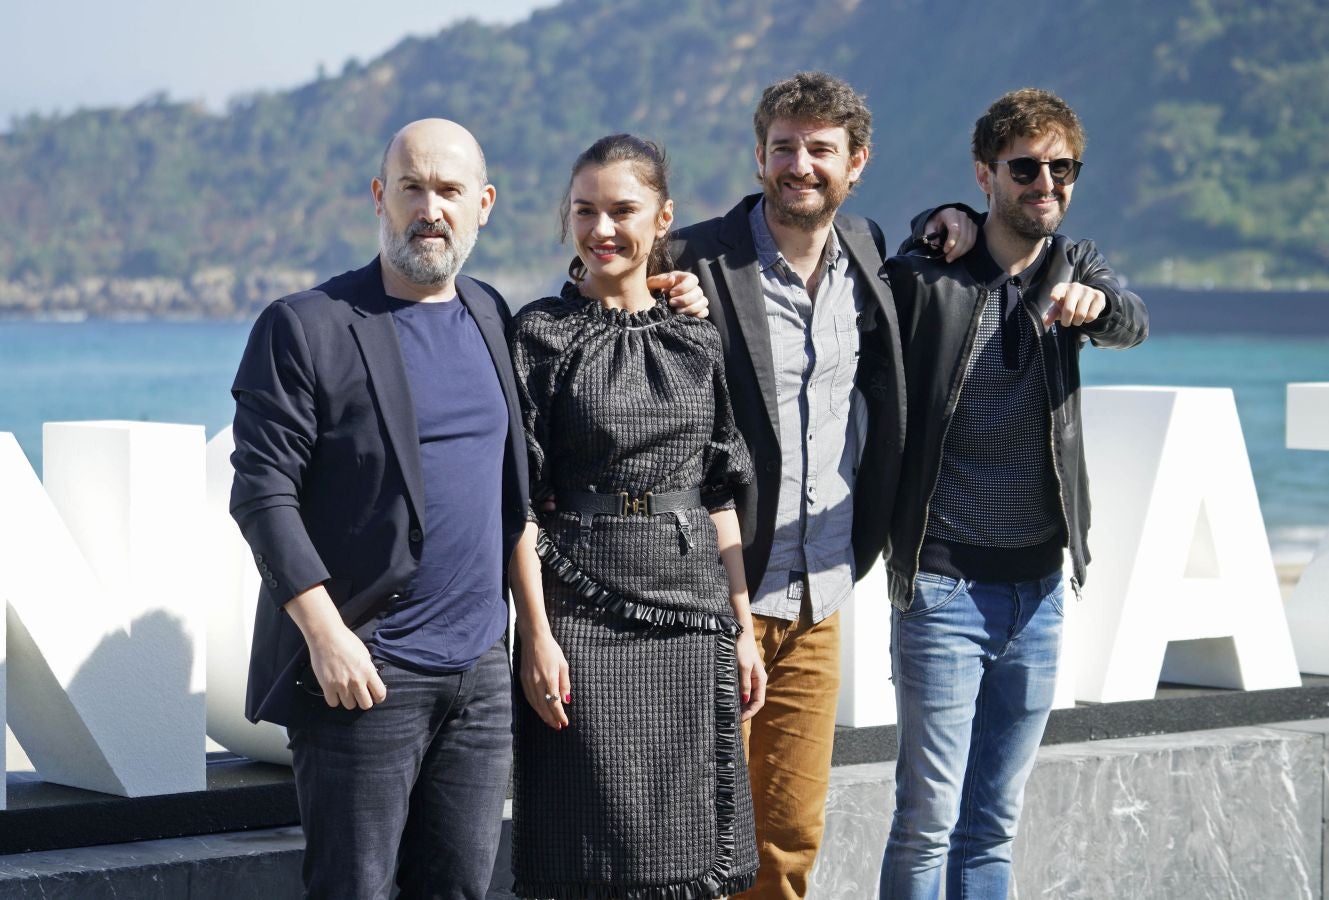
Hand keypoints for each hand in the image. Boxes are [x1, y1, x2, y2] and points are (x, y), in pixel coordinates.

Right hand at [284, 583, 386, 709]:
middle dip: (364, 701)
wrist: (326, 636)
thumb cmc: (347, 641)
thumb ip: (368, 668)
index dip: (378, 697)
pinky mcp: (327, 686)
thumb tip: (370, 680)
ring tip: (346, 691)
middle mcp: (357, 681)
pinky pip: (333, 703)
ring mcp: (341, 685)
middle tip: (359, 695)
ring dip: (349, 700)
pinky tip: (335, 691)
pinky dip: (334, 699)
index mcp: (368, 671)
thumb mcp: (364, 653)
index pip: (380, 694)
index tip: (374, 695)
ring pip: (349, 706)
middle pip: (365, 705)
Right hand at [520, 633, 570, 729]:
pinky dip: (535, 707)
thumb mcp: (563, 664)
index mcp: (549, 678)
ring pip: (535, 704)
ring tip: (550, 722)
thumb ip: (564, 683)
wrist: (533, 638)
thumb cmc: (551, 649)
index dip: (559, 715)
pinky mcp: (522, 679)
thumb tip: (566, 700)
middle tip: (558, 727)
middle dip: (551, 718)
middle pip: (544, 706)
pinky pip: (529, 698)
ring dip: (543, 715)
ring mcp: (528, 681)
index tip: (564, 723)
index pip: (554, 702)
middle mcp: (537, 682)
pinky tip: (540, 711)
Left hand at [649, 270, 708, 318]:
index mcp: (681, 279)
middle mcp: (690, 288)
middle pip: (699, 292)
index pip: (692, 279)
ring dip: (691, 308)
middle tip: (671, 303)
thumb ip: (659, 280)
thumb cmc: (650, 292)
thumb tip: (672, 279)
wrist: (648, 306)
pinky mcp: (695, 311)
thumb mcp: (651, 285)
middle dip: (685, 299)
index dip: (684, 287)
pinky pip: (704, 312)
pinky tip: (686, 316)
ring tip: (677, 312)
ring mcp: (694, 300)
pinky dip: (698, 315)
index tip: (671, 293)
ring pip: (703, 302)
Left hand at [735, 630, 765, 721]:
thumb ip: (744, 684)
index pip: (759, 702)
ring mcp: (751, 678)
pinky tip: (730, 701)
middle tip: (732, 719)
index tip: (739, 719)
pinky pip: (743, 690)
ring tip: (730, 713)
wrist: (740, 634)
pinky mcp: (745, 675)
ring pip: (748, 697)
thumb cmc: (743, 649)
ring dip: (741, 706)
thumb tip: (744, 700)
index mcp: (760, 680)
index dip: (750, 713)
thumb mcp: (743, 667)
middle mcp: (757, 681)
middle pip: (754, 702)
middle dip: (745, 711)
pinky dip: (738, 697)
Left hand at [922, 210, 976, 262]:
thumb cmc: (936, 221)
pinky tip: (958, 254)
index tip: (945, 251)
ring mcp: (970, 221)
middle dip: (956, 250)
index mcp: (950, 213)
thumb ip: (930, 234)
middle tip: (948, 258)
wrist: (943, 216)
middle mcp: (963, 216)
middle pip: (963, 236)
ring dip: (961, 252)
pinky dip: (965, 250)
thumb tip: (934, 246)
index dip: (951, 241)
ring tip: (951, 258)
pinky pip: (972, 241)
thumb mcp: (929, 226)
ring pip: (969, 240)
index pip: (955, 228)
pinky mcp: (974, 227)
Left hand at [1048, 282, 1105, 326]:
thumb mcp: (1058, 308)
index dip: (1056, 294)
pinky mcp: (1098, 296)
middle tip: (1066, 323)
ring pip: (1081, 315)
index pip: (1058, 290)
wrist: (1088, 298)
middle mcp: (1074, 286)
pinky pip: (1091, 315)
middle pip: (1069, 310)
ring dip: (1077, 322)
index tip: (1053, 298)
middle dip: (1066, 321)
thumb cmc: (1068, 304)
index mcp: (1062, 288)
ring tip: (1076, 319)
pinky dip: (1087, 320)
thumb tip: (1046, 322)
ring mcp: (1087, 290)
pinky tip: (1086, 315)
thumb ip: (1052, 314)